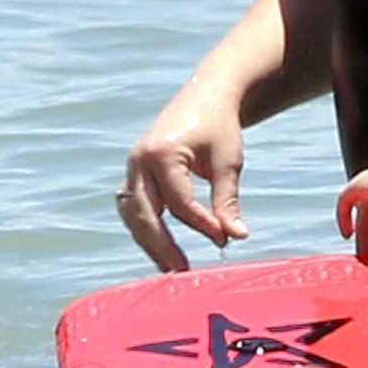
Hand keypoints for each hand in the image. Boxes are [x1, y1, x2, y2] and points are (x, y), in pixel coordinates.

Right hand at [118, 87, 248, 271]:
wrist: (206, 95)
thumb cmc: (220, 126)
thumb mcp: (228, 161)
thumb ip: (227, 200)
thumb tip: (235, 237)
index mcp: (162, 153)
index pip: (179, 203)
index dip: (202, 224)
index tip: (224, 239)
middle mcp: (139, 160)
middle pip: (145, 214)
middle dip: (162, 247)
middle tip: (182, 272)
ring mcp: (132, 165)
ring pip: (133, 214)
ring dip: (149, 242)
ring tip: (170, 267)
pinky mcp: (134, 171)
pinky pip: (132, 206)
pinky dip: (144, 227)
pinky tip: (161, 247)